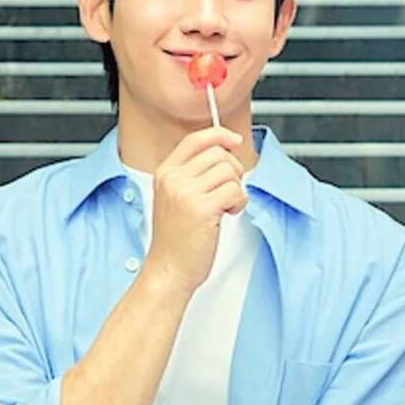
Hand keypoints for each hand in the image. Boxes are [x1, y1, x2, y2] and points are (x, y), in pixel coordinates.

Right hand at [141, 127, 247, 293]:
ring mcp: (186, 193)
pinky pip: (235, 191)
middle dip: (233, 170)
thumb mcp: (176, 198)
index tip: (233, 140)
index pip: (195, 139)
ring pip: (230, 172)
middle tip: (228, 190)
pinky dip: (239, 203)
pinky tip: (227, 214)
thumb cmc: (176, 239)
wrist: (168, 270)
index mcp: (166, 173)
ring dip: (236, 190)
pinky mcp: (202, 209)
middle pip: (218, 154)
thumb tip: (223, 152)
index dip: (219, 135)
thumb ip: (193, 174)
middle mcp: (173, 179)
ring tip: (225, 206)